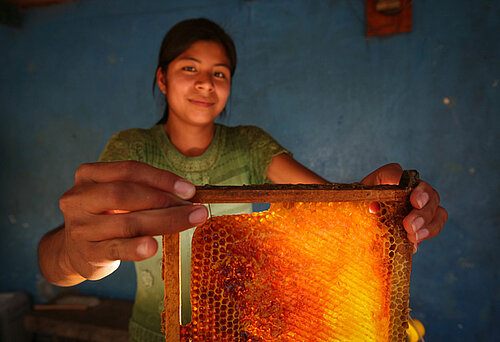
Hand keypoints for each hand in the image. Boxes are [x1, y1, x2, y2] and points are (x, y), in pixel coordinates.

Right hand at [56, 161, 207, 282]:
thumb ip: (144, 191)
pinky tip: (153, 246)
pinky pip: (116, 249)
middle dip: (165, 200)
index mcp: (88, 176)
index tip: (189, 189)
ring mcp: (80, 227)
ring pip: (126, 222)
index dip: (161, 178)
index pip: (129, 170)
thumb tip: (187, 194)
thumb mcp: (117, 197)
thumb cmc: (106, 218)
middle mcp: (79, 198)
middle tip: (194, 208)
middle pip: (126, 194)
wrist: (74, 252)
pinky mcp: (87, 253)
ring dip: (164, 221)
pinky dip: (136, 248)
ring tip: (190, 221)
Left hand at [361, 163, 447, 252]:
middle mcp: (407, 185)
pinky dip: (429, 231)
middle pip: (425, 190)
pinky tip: (415, 242)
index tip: (414, 200)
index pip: (397, 173)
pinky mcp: (425, 217)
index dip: (408, 185)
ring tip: (412, 237)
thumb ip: (363, 204)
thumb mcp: (356, 206)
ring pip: (435, 206)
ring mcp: (420, 200)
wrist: (361, 224)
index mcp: (386, 177)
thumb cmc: (358, 210)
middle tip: (409, 226)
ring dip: (428, 223)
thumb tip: (375, 208)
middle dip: (422, 210)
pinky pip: (437, 221)